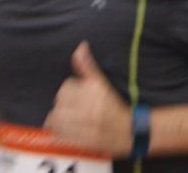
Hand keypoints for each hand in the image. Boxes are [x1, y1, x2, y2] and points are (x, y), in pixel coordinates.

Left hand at [44, 42, 131, 157]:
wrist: (130, 131)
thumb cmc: (114, 105)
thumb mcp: (102, 83)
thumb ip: (88, 66)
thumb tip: (80, 47)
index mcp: (94, 91)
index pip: (66, 87)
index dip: (67, 90)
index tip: (71, 94)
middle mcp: (91, 107)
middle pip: (60, 102)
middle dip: (61, 104)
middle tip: (67, 107)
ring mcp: (88, 125)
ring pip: (58, 118)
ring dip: (57, 118)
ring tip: (62, 117)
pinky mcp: (84, 140)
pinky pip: (62, 134)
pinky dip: (58, 131)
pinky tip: (62, 128)